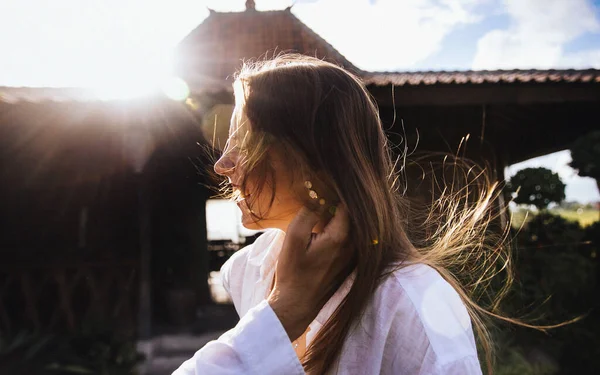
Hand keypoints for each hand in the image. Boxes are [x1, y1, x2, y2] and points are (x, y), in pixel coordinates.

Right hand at [267, 204, 350, 340]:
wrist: (297, 304)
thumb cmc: (293, 271)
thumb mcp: (294, 237)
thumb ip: (309, 213)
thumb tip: (319, 195)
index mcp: (341, 236)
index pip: (345, 203)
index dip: (333, 193)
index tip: (320, 189)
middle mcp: (353, 245)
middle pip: (350, 214)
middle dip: (337, 204)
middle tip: (319, 199)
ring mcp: (353, 255)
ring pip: (350, 227)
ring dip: (338, 218)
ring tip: (320, 214)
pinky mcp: (349, 263)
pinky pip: (348, 239)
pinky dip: (339, 231)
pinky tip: (322, 232)